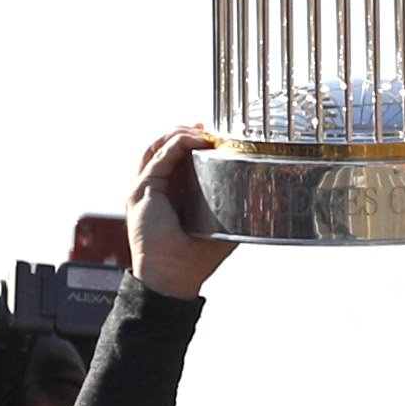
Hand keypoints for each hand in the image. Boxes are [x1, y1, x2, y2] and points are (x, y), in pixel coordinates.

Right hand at [127, 124, 233, 298]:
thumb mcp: (221, 227)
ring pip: (156, 147)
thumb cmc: (194, 258)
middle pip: (163, 148)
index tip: (212, 138)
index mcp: (168, 195)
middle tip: (208, 130)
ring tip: (201, 131)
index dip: (191, 143)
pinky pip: (158, 156)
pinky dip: (177, 143)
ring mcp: (145, 188)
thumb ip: (235, 212)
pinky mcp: (142, 189)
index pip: (174, 159)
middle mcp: (154, 189)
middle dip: (185, 133)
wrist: (172, 276)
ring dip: (179, 133)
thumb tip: (262, 200)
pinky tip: (196, 140)